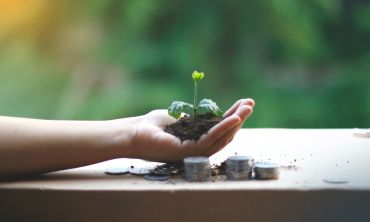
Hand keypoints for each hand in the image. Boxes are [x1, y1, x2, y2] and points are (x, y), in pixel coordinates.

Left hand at [127, 98, 254, 161]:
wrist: (133, 132)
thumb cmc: (152, 125)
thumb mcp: (181, 118)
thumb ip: (197, 118)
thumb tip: (212, 113)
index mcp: (197, 140)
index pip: (219, 129)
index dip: (232, 116)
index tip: (244, 103)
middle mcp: (198, 148)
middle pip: (224, 135)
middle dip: (239, 119)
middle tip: (251, 104)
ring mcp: (194, 152)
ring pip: (221, 138)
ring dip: (235, 123)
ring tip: (247, 109)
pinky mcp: (188, 152)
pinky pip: (210, 140)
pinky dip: (223, 128)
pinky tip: (234, 119)